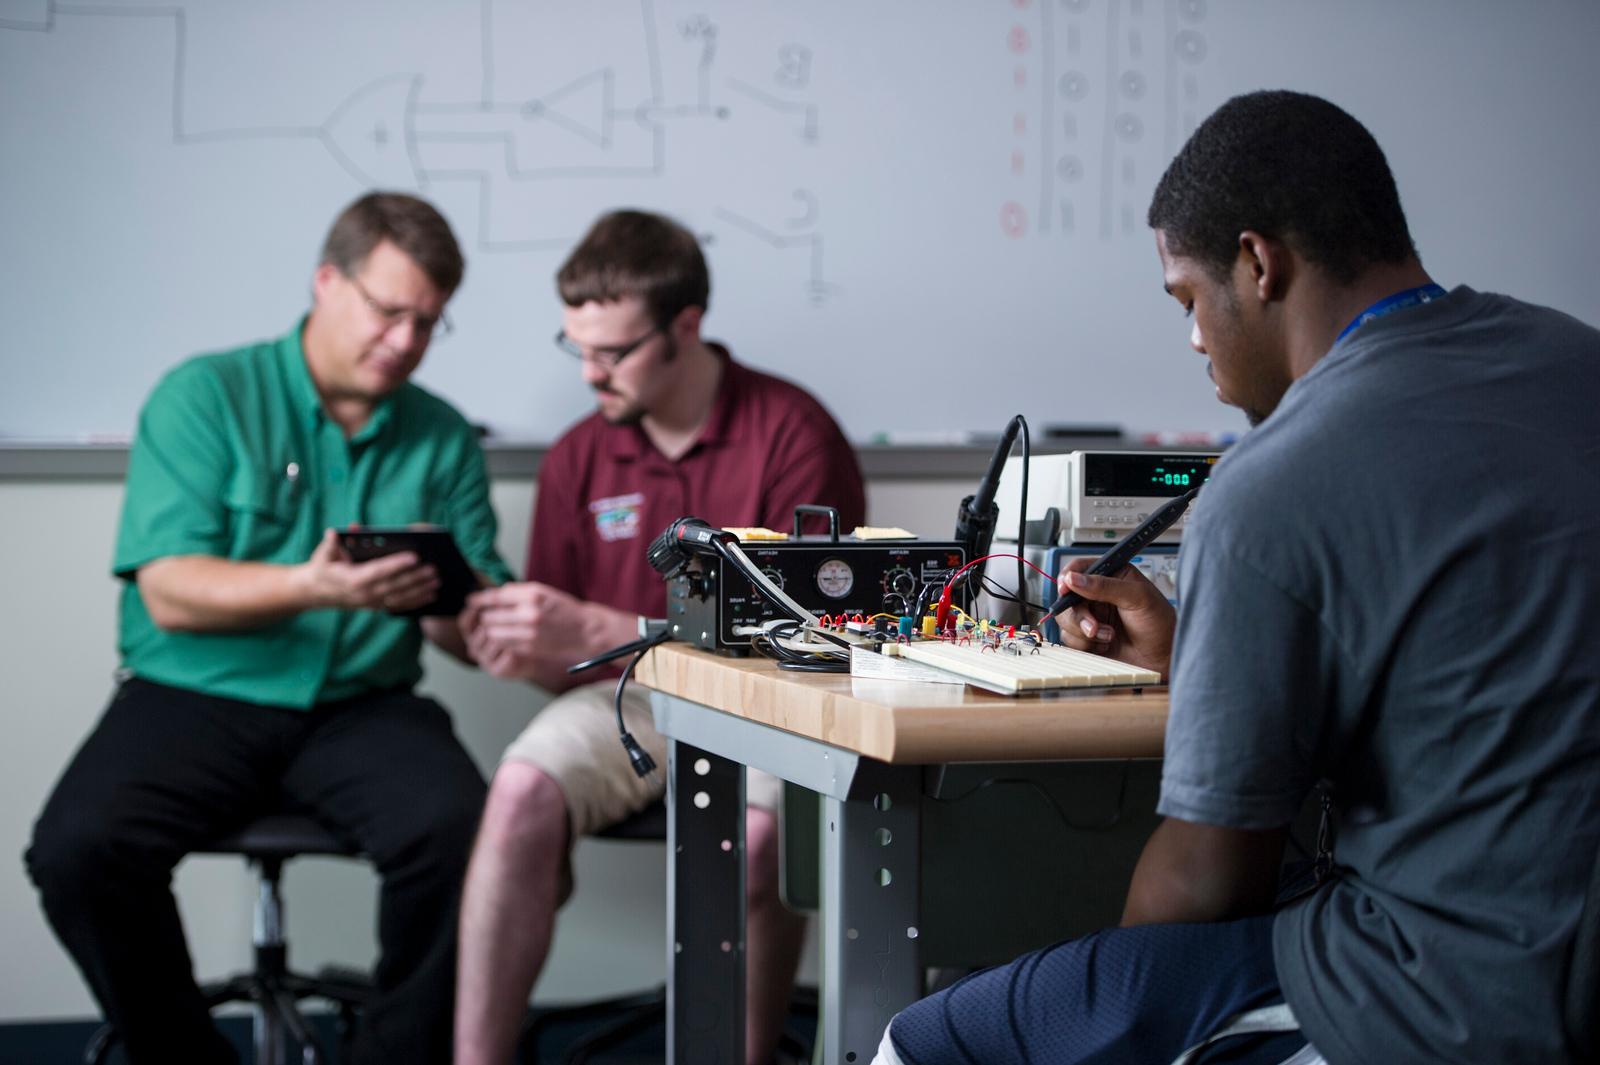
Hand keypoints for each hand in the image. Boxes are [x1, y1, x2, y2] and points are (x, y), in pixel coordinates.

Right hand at [296, 528, 439, 613]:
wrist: (316, 591)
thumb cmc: (323, 567)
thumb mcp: (323, 553)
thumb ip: (332, 543)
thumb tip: (336, 532)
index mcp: (352, 579)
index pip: (378, 570)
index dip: (396, 564)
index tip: (414, 556)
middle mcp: (364, 594)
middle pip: (394, 585)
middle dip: (416, 577)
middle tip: (435, 568)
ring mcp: (371, 603)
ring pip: (400, 597)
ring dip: (420, 590)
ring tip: (438, 581)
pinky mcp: (376, 607)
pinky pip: (399, 606)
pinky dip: (416, 602)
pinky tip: (431, 595)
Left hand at [462, 581, 596, 680]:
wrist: (584, 630)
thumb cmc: (563, 608)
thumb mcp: (544, 592)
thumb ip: (518, 591)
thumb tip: (494, 593)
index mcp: (533, 595)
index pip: (497, 596)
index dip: (480, 599)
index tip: (472, 600)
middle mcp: (530, 613)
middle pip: (491, 615)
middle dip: (484, 615)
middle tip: (484, 614)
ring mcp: (529, 633)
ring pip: (494, 632)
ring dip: (490, 628)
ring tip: (493, 625)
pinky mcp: (529, 647)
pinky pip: (504, 643)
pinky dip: (500, 639)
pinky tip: (504, 635)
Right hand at [1052, 557, 1175, 678]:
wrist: (1163, 659)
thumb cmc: (1160, 625)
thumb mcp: (1138, 598)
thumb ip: (1105, 586)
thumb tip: (1074, 579)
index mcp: (1112, 576)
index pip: (1079, 568)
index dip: (1067, 578)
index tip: (1065, 588)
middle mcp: (1098, 596)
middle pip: (1066, 597)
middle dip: (1077, 614)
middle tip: (1093, 626)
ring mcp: (1092, 617)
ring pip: (1065, 620)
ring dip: (1083, 632)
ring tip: (1108, 636)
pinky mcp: (1087, 639)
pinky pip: (1069, 639)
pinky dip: (1085, 645)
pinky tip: (1105, 646)